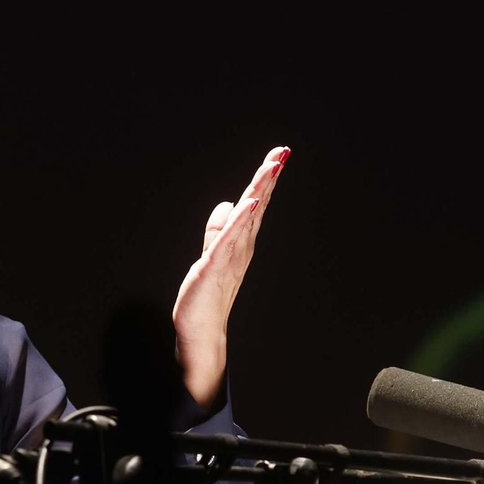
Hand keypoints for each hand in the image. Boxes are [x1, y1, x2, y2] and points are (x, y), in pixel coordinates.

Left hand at [172, 146, 289, 408]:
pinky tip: (250, 203)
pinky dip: (241, 219)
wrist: (201, 331)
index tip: (279, 155)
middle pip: (257, 204)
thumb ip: (218, 229)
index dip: (266, 179)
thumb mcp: (212, 253)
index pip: (255, 203)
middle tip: (282, 153)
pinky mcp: (215, 265)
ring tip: (271, 167)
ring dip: (260, 190)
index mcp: (240, 241)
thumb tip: (230, 204)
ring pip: (248, 216)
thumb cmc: (206, 295)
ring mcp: (231, 255)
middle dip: (269, 177)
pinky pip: (230, 238)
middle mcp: (241, 246)